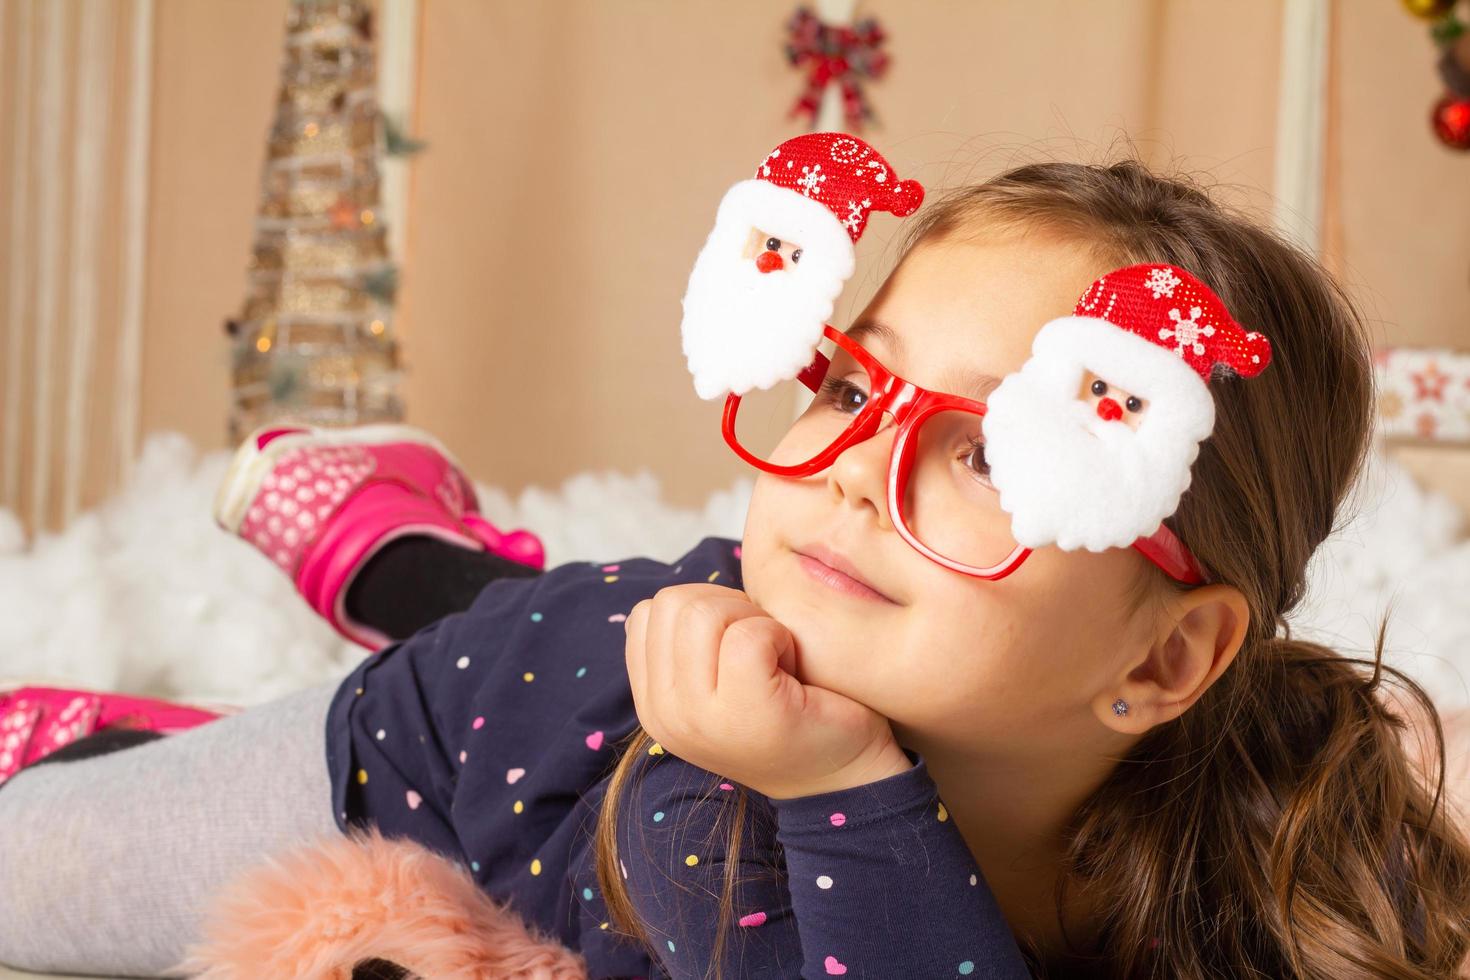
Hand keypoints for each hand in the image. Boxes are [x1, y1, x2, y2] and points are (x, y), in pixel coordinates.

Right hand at [624, 583, 911, 799]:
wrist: (843, 778)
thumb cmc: (788, 715)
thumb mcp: (715, 682)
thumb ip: (685, 645)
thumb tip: (672, 602)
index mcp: (652, 703)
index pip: (649, 613)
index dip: (701, 609)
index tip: (736, 643)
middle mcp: (664, 714)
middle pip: (673, 604)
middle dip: (726, 608)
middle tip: (762, 648)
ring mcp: (700, 718)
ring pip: (704, 612)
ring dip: (751, 620)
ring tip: (775, 658)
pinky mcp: (747, 711)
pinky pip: (749, 635)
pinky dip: (780, 635)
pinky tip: (793, 668)